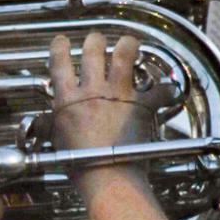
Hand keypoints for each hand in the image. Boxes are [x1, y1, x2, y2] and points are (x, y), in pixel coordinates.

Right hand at [48, 30, 166, 157]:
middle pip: (92, 50)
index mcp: (67, 101)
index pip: (58, 62)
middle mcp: (91, 92)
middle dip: (95, 40)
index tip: (62, 41)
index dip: (59, 46)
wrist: (107, 179)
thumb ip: (58, 123)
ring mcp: (118, 95)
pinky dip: (163, 87)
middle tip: (97, 42)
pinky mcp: (141, 105)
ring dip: (127, 44)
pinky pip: (157, 88)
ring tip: (129, 44)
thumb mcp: (59, 141)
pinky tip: (165, 87)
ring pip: (123, 54)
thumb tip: (53, 119)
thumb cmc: (82, 168)